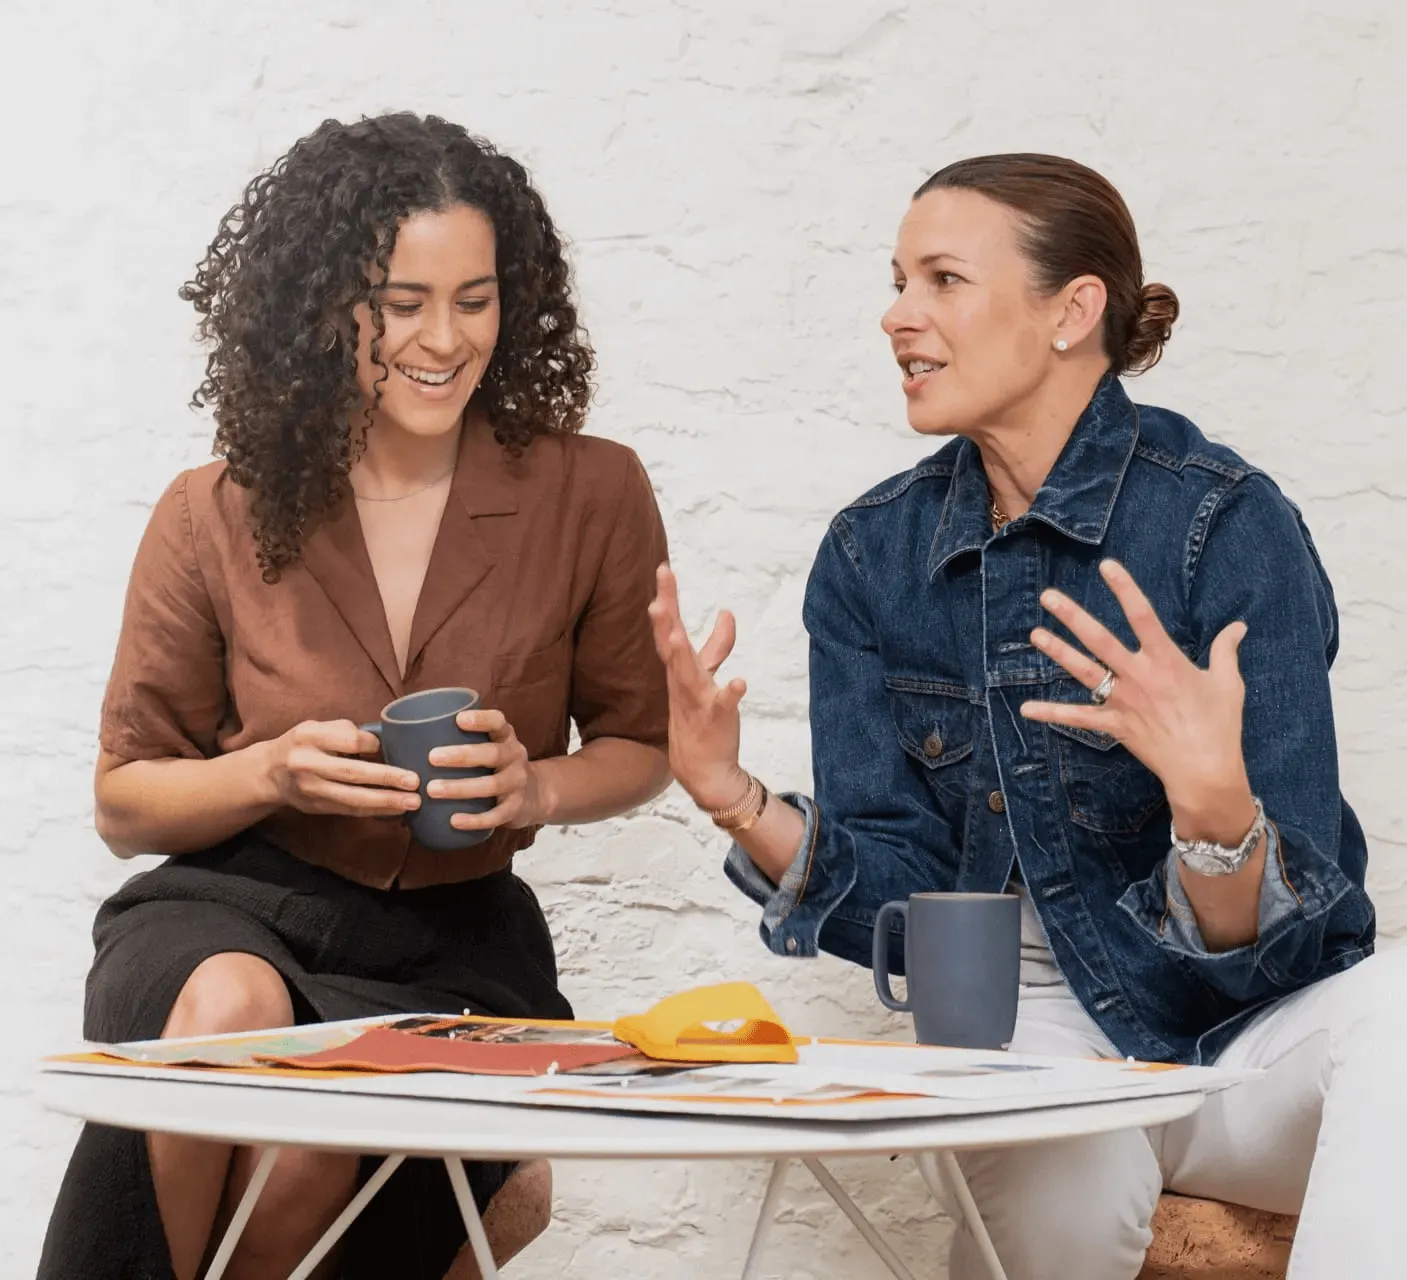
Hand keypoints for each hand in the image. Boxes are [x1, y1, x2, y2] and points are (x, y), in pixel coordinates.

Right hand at [266, 720, 421, 816]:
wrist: (269, 772)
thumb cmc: (304, 744)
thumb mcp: (317, 727)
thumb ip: (345, 732)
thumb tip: (386, 742)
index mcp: (309, 736)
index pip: (349, 741)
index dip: (373, 744)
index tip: (390, 746)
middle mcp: (307, 764)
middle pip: (352, 773)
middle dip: (387, 778)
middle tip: (414, 781)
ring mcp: (311, 789)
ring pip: (353, 798)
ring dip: (386, 801)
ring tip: (412, 802)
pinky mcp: (318, 807)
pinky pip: (351, 810)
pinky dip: (376, 811)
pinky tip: (397, 809)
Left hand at [425, 708, 546, 831]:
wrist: (534, 795)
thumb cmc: (496, 765)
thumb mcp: (491, 746)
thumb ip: (463, 739)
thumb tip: (405, 732)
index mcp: (506, 738)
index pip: (498, 722)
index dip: (481, 719)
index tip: (458, 719)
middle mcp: (515, 757)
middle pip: (493, 754)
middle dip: (462, 755)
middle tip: (432, 758)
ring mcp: (517, 783)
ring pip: (491, 786)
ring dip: (461, 788)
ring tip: (432, 790)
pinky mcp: (515, 808)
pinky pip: (496, 816)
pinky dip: (475, 820)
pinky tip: (453, 821)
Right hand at [647, 563, 750, 810]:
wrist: (701, 769)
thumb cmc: (700, 717)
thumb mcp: (707, 675)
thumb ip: (717, 644)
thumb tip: (727, 611)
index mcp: (680, 667)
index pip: (670, 628)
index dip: (668, 599)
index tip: (664, 568)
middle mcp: (683, 680)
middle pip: (671, 643)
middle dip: (665, 615)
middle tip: (659, 586)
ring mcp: (697, 699)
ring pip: (687, 674)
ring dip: (681, 654)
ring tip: (676, 633)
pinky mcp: (716, 719)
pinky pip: (723, 705)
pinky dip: (731, 693)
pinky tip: (740, 681)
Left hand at [1019, 560, 1255, 837]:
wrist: (1205, 770)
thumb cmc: (1220, 725)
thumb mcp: (1229, 683)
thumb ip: (1226, 650)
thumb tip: (1238, 626)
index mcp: (1167, 661)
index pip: (1143, 615)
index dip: (1125, 589)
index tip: (1107, 566)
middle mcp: (1139, 676)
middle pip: (1100, 640)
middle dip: (1073, 616)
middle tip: (1048, 596)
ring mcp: (1123, 700)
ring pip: (1084, 671)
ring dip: (1058, 651)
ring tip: (1035, 634)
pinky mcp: (1115, 725)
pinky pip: (1078, 718)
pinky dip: (1052, 713)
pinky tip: (1027, 709)